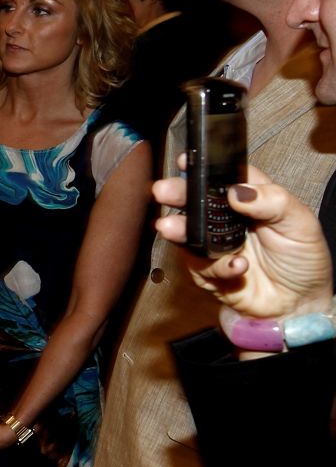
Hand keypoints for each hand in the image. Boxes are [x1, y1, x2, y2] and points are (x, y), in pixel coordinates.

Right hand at [153, 161, 332, 317]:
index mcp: (250, 199)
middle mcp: (227, 219)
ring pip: (188, 233)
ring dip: (180, 230)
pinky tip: (238, 266)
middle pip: (197, 201)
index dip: (205, 168)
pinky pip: (200, 266)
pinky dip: (217, 266)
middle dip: (177, 194)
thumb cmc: (303, 260)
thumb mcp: (300, 224)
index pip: (225, 177)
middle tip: (163, 192)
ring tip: (171, 228)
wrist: (299, 304)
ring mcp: (214, 245)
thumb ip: (273, 202)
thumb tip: (237, 190)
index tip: (187, 162)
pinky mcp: (207, 271)